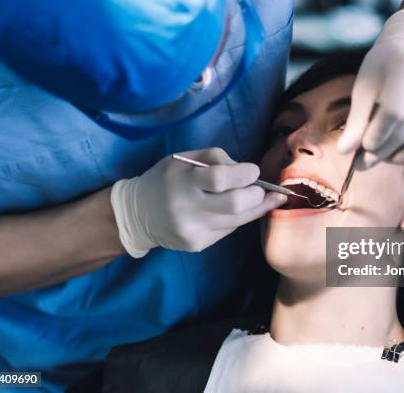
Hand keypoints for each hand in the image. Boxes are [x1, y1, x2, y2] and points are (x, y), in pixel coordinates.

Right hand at [111, 148, 286, 256]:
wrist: (137, 214)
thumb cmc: (166, 179)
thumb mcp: (183, 159)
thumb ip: (215, 158)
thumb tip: (248, 172)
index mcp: (181, 180)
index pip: (221, 178)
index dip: (245, 174)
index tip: (253, 171)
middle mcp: (185, 208)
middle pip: (235, 204)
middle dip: (256, 195)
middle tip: (260, 188)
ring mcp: (191, 230)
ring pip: (237, 221)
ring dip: (256, 208)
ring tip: (266, 198)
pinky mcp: (196, 244)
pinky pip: (227, 230)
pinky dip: (235, 218)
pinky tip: (233, 211)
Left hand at [337, 9, 403, 187]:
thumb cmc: (382, 71)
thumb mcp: (364, 87)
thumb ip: (356, 119)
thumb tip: (343, 151)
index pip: (393, 111)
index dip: (376, 134)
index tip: (362, 145)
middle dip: (381, 151)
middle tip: (363, 160)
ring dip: (402, 158)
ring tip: (384, 158)